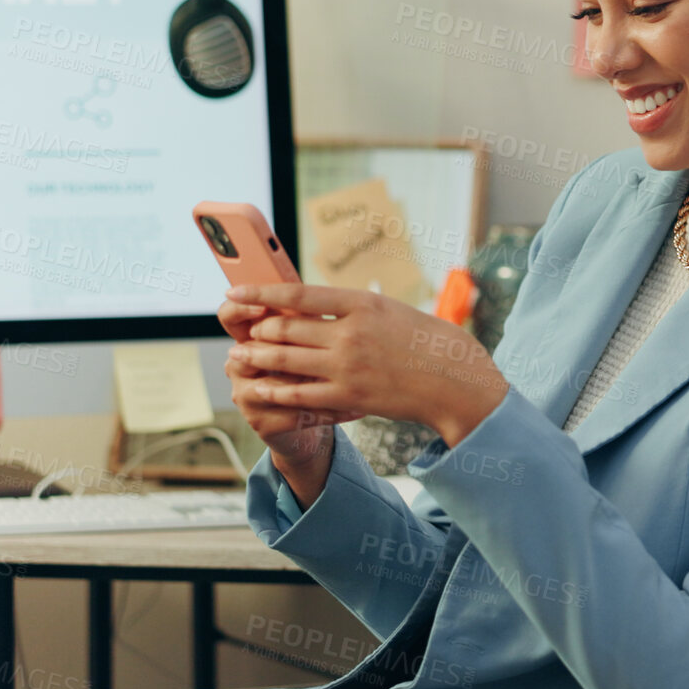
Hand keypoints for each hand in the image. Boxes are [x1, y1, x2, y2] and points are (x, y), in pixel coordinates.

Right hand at [219, 294, 358, 503]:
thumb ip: (306, 319)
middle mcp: (238, 364)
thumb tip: (324, 300)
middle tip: (324, 347)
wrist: (311, 413)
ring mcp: (245, 394)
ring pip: (276, 387)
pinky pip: (295, 415)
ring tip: (352, 382)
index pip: (230, 315)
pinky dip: (330, 412)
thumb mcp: (309, 336)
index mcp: (247, 335)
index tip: (262, 307)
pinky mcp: (261, 421)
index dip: (241, 309)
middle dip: (287, 350)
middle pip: (251, 351)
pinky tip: (356, 409)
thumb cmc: (313, 363)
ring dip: (316, 384)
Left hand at [226, 283, 509, 448]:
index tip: (236, 291)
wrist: (451, 377)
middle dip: (256, 329)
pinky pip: (301, 394)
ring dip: (257, 357)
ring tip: (240, 356)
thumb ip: (347, 307)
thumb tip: (305, 304)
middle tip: (240, 329)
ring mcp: (348, 367)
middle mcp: (350, 333)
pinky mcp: (349, 398)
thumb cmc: (420, 338)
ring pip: (286, 360)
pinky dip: (276, 390)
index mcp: (360, 303)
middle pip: (286, 327)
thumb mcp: (386, 308)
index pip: (298, 293)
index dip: (261, 293)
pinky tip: (260, 388)